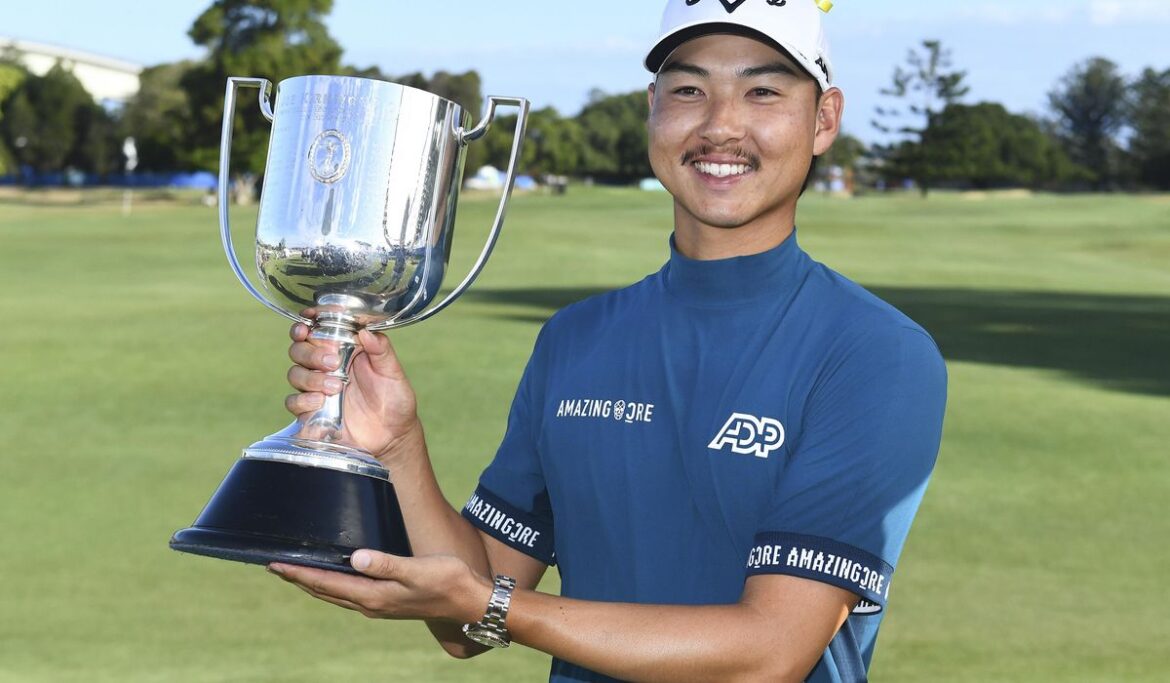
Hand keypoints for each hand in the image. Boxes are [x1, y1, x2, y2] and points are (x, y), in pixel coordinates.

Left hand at [269, 551, 490, 623]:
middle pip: (325, 591)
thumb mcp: (416, 570)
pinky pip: (350, 593)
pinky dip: (333, 585)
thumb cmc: (446, 581)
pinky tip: (334, 577)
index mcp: (373, 596)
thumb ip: (385, 564)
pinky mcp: (388, 601)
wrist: (469, 602)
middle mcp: (371, 604)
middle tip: (275, 566)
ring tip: (296, 572)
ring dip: (313, 583)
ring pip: (336, 594)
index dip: (299, 574)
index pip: (326, 584)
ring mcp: (379, 605)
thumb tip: (356, 558)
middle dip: (299, 579)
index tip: (276, 565)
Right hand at [285, 310, 420, 460]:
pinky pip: (293, 402)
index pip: (316, 330)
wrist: (393, 436)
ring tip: (335, 386)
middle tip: (332, 363)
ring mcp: (317, 389)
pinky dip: (303, 401)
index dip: (306, 324)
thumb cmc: (395, 400)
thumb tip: (366, 332)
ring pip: (295, 374)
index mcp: (344, 350)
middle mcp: (326, 367)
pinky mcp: (312, 411)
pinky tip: (320, 402)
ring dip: (310, 378)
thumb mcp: (393, 373)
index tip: (306, 323)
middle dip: (310, 353)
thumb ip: (381, 351)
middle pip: (298, 350)